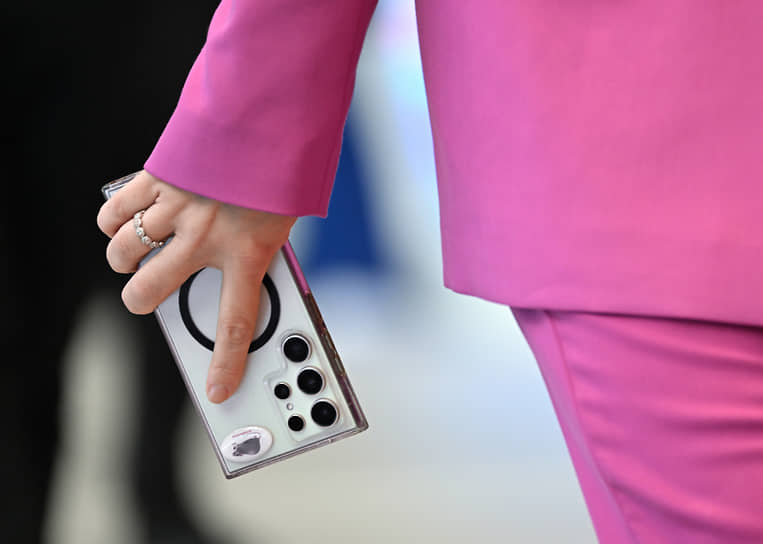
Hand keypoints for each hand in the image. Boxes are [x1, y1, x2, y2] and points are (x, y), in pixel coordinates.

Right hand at [97, 170, 296, 402]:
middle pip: (150, 291)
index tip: (217, 391)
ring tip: (132, 257)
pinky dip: (113, 222)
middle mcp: (208, 235)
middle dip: (138, 300)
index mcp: (250, 249)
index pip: (237, 322)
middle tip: (144, 293)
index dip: (226, 364)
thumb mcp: (285, 217)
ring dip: (123, 261)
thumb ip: (262, 248)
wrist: (269, 109)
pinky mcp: (158, 178)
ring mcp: (178, 207)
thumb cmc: (284, 164)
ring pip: (125, 252)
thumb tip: (249, 271)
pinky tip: (123, 221)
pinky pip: (116, 212)